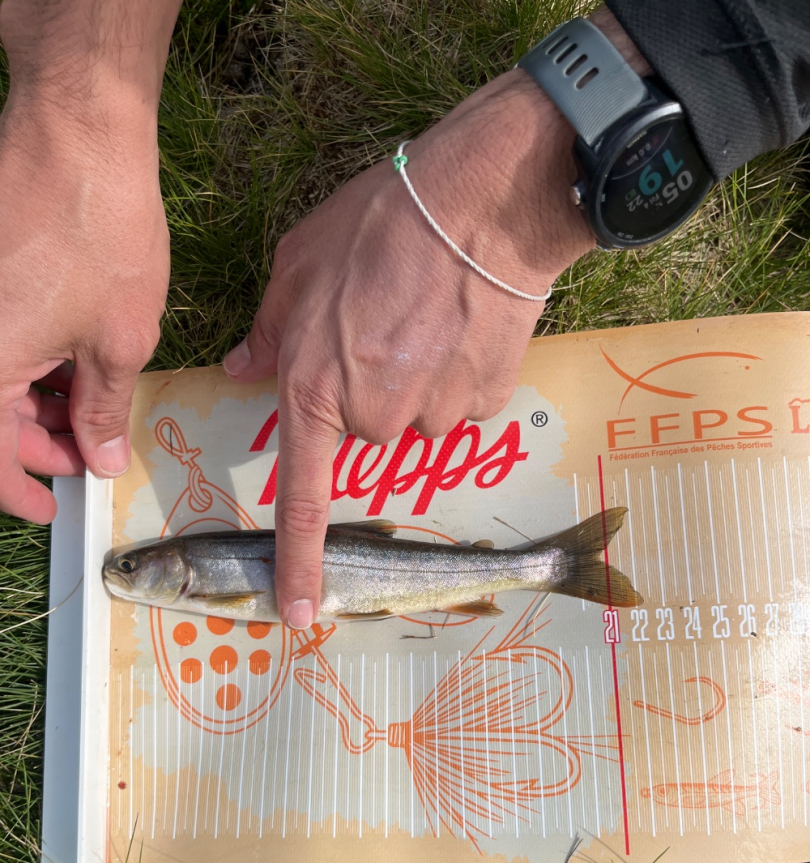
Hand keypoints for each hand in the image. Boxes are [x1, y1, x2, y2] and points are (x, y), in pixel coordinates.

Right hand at [0, 97, 168, 523]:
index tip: (51, 508)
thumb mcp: (118, 341)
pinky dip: (30, 362)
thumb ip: (104, 411)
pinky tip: (74, 362)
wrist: (76, 131)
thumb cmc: (98, 233)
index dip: (18, 491)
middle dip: (38, 443)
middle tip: (91, 449)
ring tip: (94, 403)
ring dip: (38, 404)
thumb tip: (98, 460)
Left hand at [224, 68, 593, 626]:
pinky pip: (463, 405)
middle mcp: (373, 418)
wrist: (480, 204)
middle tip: (386, 327)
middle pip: (368, 434)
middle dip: (372, 392)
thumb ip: (269, 328)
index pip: (304, 499)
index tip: (300, 614)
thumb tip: (244, 367)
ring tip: (428, 316)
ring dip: (420, 383)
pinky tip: (462, 324)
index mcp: (314, 390)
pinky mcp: (485, 404)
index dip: (300, 563)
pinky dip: (461, 374)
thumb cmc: (379, 224)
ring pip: (419, 420)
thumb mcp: (297, 263)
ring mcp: (434, 416)